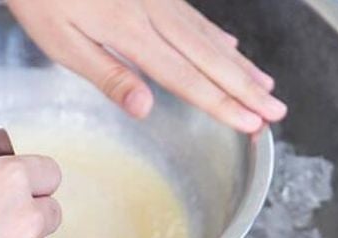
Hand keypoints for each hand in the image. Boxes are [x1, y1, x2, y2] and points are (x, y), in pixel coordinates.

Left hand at [7, 0, 286, 131]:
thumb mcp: (61, 42)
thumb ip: (107, 74)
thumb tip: (145, 107)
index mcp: (132, 34)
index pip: (187, 78)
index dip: (222, 104)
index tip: (251, 123)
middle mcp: (154, 15)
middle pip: (210, 59)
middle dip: (246, 89)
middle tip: (276, 112)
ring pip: (210, 37)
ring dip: (241, 65)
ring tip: (266, 86)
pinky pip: (196, 17)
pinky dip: (218, 36)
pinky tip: (231, 46)